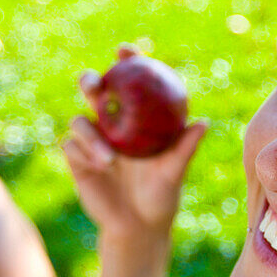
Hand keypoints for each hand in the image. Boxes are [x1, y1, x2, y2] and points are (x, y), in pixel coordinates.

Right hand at [62, 70, 206, 240]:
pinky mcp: (77, 159)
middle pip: (93, 91)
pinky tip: (99, 166)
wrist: (137, 226)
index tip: (126, 51)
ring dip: (91, 134)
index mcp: (135, 117)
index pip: (129, 81)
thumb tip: (203, 123)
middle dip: (90, 81)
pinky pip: (73, 147)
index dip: (126, 60)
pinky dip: (85, 152)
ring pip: (80, 121)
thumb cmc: (161, 195)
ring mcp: (91, 140)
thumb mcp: (174, 171)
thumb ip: (185, 148)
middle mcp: (110, 123)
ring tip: (110, 158)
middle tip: (96, 85)